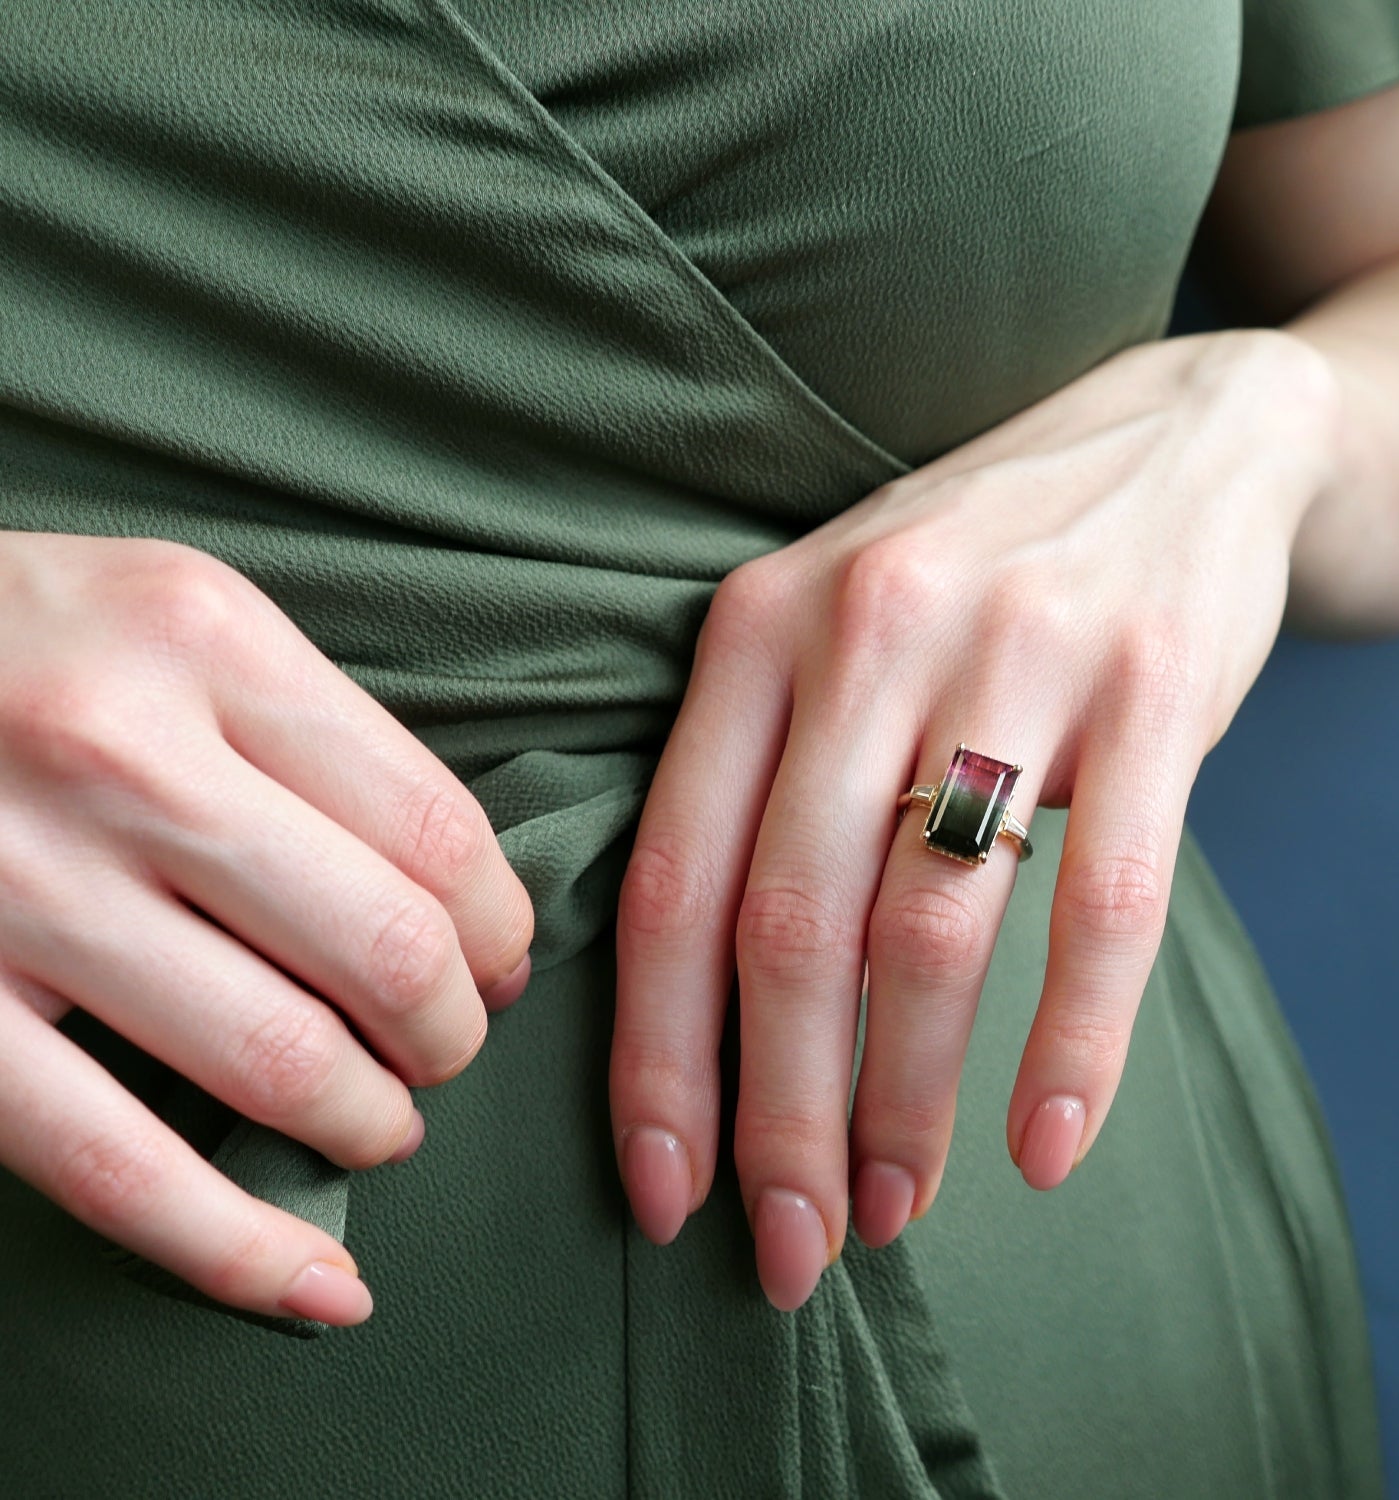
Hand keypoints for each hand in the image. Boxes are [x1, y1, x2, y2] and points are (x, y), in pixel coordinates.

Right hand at [0, 533, 532, 1324]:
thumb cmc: (15, 642)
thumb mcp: (168, 614)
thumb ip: (300, 728)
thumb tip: (450, 884)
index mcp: (202, 638)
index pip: (435, 827)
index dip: (500, 925)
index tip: (500, 962)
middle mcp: (119, 755)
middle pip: (385, 947)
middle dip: (452, 1030)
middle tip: (447, 1045)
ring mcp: (19, 889)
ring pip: (278, 1060)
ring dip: (371, 1122)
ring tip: (382, 1120)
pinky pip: (117, 1167)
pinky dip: (238, 1249)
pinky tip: (321, 1285)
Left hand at [610, 330, 1338, 1309]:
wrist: (1173, 440)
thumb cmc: (966, 576)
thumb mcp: (827, 631)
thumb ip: (756, 786)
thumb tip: (708, 1018)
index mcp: (753, 631)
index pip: (669, 879)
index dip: (656, 1059)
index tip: (664, 1194)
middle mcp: (866, 631)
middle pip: (789, 928)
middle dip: (777, 1118)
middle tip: (789, 1248)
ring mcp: (1016, 652)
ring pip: (932, 931)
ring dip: (905, 1104)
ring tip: (895, 1211)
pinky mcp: (1154, 686)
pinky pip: (1104, 904)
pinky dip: (1071, 1047)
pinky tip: (1044, 1150)